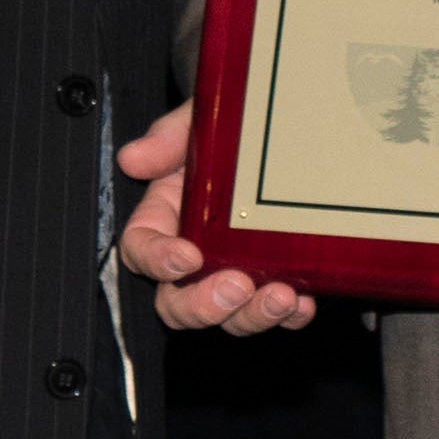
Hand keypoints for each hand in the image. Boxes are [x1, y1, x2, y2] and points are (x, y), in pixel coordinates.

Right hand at [118, 102, 315, 334]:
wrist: (280, 128)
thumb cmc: (228, 129)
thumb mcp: (197, 122)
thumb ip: (166, 139)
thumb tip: (133, 158)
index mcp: (164, 218)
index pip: (141, 251)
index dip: (157, 261)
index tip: (186, 257)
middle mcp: (193, 253)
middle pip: (178, 302)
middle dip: (204, 305)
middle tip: (236, 287)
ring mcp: (232, 271)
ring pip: (227, 316)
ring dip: (251, 316)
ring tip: (283, 296)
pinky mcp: (271, 279)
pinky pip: (275, 312)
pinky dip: (290, 315)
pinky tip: (304, 300)